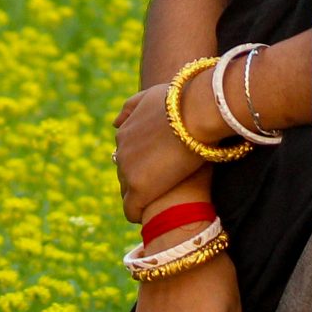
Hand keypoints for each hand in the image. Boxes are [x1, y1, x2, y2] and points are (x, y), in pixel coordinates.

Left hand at [112, 79, 223, 221]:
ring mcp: (128, 171)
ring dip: (141, 197)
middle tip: (164, 187)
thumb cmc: (181, 101)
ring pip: (128, 192)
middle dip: (141, 180)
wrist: (196, 112)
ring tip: (161, 203)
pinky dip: (139, 214)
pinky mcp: (140, 190)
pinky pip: (132, 211)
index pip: (126, 155)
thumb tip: (115, 124)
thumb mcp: (150, 96)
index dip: (143, 163)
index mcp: (124, 132)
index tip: (160, 168)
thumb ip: (131, 107)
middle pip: (125, 174)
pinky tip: (152, 216)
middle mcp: (121, 152)